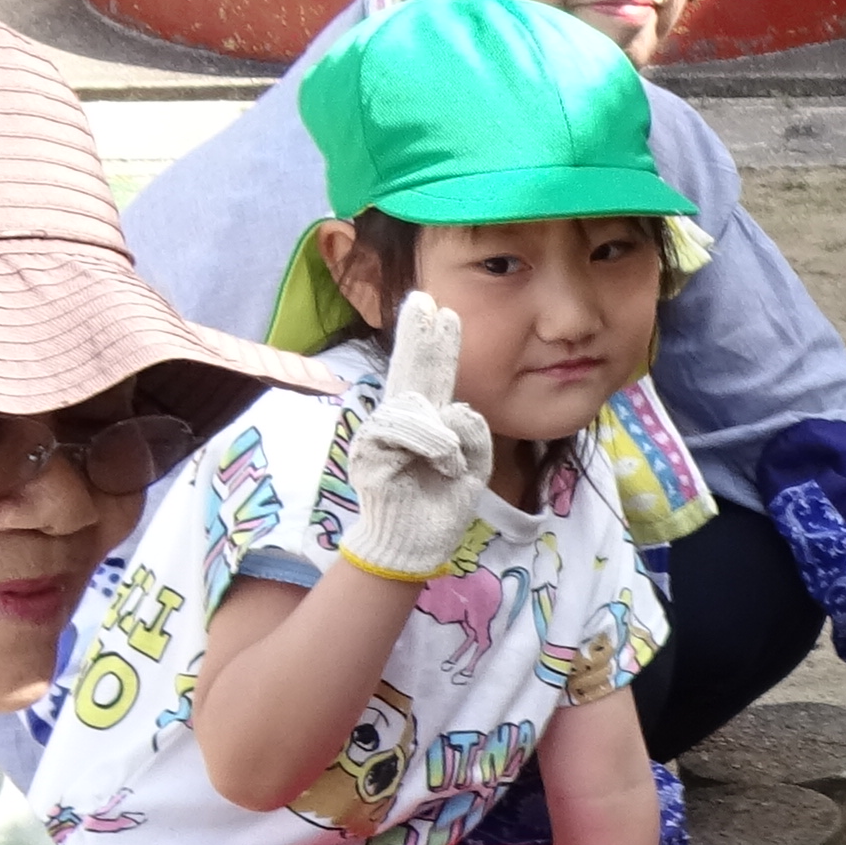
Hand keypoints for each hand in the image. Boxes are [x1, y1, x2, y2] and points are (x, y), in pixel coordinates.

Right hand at [338, 290, 495, 582]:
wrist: (414, 544)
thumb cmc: (442, 505)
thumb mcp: (475, 466)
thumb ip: (474, 432)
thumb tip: (455, 406)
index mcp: (430, 422)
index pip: (434, 376)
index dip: (439, 345)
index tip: (444, 312)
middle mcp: (403, 419)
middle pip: (411, 369)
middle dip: (418, 335)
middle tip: (422, 300)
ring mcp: (382, 430)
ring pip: (417, 403)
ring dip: (442, 434)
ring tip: (449, 464)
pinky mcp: (369, 447)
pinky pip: (404, 427)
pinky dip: (431, 444)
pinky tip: (441, 464)